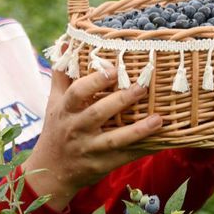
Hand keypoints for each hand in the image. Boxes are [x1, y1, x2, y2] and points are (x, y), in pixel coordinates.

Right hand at [23, 63, 162, 210]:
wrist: (50, 171)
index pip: (77, 93)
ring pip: (115, 139)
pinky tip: (162, 142)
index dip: (95, 81)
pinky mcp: (101, 165)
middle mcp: (76, 129)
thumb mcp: (54, 102)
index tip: (114, 70)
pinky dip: (144, 150)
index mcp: (65, 111)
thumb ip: (62, 74)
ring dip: (138, 130)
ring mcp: (89, 149)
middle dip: (120, 101)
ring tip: (158, 119)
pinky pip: (125, 156)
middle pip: (98, 113)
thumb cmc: (56, 130)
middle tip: (142, 87)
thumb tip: (67, 41)